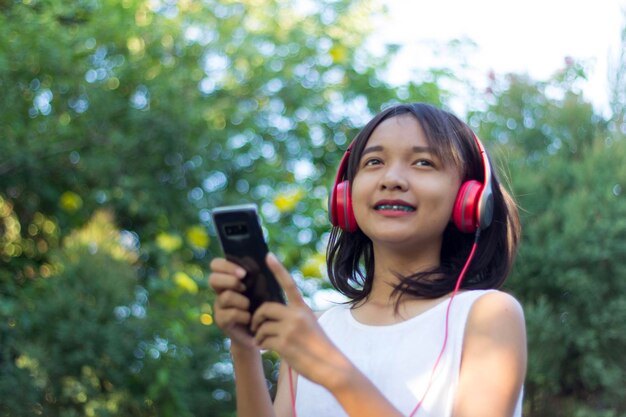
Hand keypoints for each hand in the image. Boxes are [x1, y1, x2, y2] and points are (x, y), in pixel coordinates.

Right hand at [208, 257, 254, 349]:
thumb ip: (256, 275)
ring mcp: (219, 307)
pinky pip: (230, 314)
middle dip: (230, 280)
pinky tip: (250, 319)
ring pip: (226, 297)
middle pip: (212, 279)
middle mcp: (220, 292)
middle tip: (244, 287)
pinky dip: (243, 316)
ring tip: (249, 307)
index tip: (243, 273)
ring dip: (242, 301)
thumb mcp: (260, 289)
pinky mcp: (221, 321)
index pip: (216, 265)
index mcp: (228, 280)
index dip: (226, 265)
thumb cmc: (261, 307)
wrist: (258, 334)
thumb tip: (267, 256)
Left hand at [251, 253, 349, 387]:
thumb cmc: (319, 348)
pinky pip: (263, 339)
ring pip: (262, 325)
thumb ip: (294, 317)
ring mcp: (290, 329)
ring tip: (261, 341)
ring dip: (258, 334)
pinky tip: (265, 348)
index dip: (277, 269)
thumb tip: (272, 315)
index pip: (289, 284)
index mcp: (302, 309)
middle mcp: (296, 315)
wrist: (330, 366)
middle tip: (256, 326)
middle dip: (257, 317)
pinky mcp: (284, 343)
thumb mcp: (310, 325)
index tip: (267, 255)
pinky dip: (261, 344)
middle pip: (266, 307)